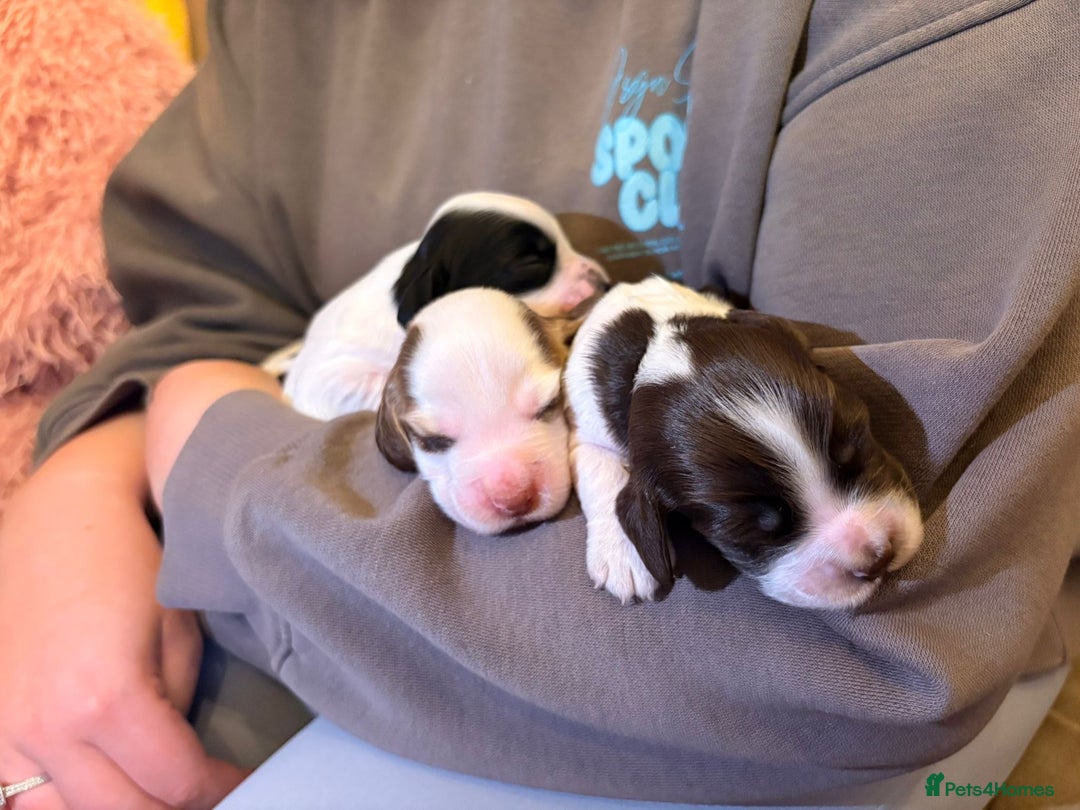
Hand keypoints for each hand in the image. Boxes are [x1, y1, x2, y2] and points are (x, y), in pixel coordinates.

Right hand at [0, 413, 245, 808]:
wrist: (57, 522)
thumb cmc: (131, 566)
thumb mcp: (178, 635)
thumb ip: (178, 708)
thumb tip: (180, 761)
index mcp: (106, 699)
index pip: (175, 783)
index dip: (219, 789)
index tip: (241, 782)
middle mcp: (47, 728)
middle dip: (176, 807)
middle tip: (207, 791)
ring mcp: (6, 732)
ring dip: (121, 808)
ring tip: (155, 788)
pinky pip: (20, 797)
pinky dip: (65, 803)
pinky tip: (101, 788)